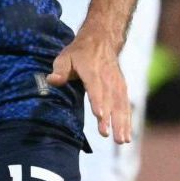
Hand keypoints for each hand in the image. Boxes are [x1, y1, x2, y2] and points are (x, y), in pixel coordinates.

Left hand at [50, 31, 131, 145]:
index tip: (100, 115)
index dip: (98, 101)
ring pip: (121, 105)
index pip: (96, 87)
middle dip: (110, 118)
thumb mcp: (65, 56)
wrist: (102, 39)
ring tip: (122, 141)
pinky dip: (127, 121)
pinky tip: (127, 136)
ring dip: (122, 123)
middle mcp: (107, 78)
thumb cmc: (79, 52)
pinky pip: (126, 106)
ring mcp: (117, 83)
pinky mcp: (122, 88)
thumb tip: (52, 80)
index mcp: (92, 70)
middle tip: (107, 135)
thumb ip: (59, 70)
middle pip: (110, 100)